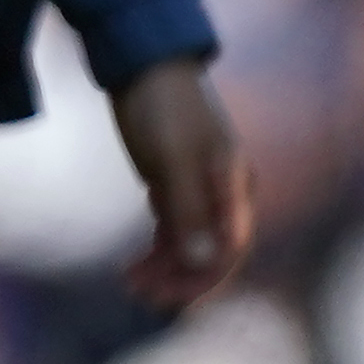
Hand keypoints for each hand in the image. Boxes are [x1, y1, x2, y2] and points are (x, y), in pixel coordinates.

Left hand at [112, 53, 253, 311]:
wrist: (143, 63)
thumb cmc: (162, 108)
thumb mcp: (172, 161)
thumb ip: (189, 211)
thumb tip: (204, 264)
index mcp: (232, 186)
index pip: (229, 248)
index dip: (204, 280)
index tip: (169, 299)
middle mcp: (224, 190)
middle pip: (210, 251)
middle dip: (180, 278)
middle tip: (140, 294)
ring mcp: (200, 186)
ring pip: (190, 241)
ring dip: (165, 267)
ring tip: (130, 282)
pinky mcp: (176, 180)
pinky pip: (174, 226)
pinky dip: (158, 248)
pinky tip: (136, 262)